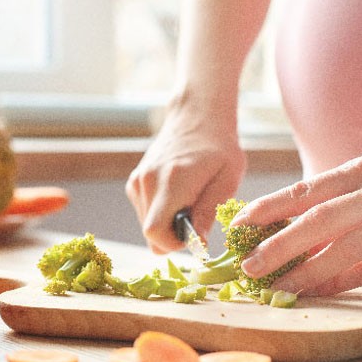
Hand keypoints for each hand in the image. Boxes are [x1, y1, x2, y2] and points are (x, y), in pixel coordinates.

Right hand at [126, 105, 244, 254]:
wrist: (197, 117)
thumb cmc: (220, 148)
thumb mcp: (227, 179)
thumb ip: (209, 211)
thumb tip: (197, 243)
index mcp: (173, 180)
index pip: (156, 232)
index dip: (175, 244)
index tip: (197, 236)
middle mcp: (148, 181)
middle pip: (151, 234)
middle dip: (175, 236)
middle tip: (199, 218)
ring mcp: (137, 181)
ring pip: (148, 226)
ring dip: (170, 224)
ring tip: (191, 201)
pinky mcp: (134, 183)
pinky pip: (146, 214)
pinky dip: (163, 214)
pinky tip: (180, 195)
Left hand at [234, 151, 361, 295]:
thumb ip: (332, 204)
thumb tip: (282, 234)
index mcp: (360, 170)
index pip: (305, 189)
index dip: (269, 208)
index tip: (238, 226)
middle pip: (320, 218)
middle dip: (280, 244)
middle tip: (250, 265)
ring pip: (345, 247)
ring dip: (307, 270)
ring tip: (277, 286)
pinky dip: (342, 282)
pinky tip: (317, 293)